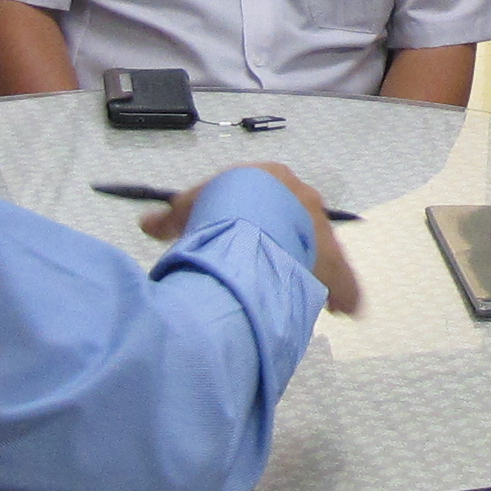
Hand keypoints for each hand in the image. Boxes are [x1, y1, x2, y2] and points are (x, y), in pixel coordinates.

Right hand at [143, 166, 362, 313]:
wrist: (252, 214)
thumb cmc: (222, 205)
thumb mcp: (190, 208)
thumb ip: (173, 217)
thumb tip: (146, 225)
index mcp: (275, 179)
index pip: (272, 202)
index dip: (260, 224)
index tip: (254, 246)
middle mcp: (305, 201)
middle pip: (300, 229)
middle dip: (291, 249)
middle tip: (277, 272)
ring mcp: (322, 231)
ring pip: (323, 255)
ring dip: (314, 273)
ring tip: (306, 296)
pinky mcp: (334, 262)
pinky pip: (343, 284)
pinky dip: (342, 297)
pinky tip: (339, 310)